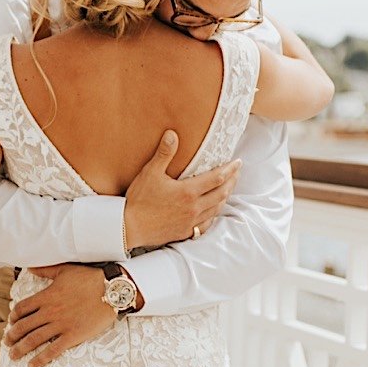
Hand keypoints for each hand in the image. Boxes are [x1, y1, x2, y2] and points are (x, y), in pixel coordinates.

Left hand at [4, 264, 137, 366]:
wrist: (111, 290)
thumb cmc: (90, 278)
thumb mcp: (64, 270)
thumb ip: (45, 270)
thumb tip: (30, 267)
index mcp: (46, 296)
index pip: (22, 308)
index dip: (13, 317)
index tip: (11, 322)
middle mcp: (50, 311)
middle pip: (23, 326)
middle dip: (12, 336)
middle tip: (7, 342)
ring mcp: (60, 325)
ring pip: (34, 340)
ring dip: (21, 349)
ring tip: (13, 355)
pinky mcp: (73, 336)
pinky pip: (53, 350)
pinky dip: (40, 359)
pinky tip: (32, 365)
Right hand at [122, 131, 240, 249]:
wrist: (130, 227)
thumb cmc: (139, 199)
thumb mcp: (150, 172)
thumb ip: (164, 153)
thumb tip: (172, 134)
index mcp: (188, 191)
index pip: (217, 178)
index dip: (230, 169)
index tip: (238, 163)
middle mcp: (194, 208)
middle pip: (222, 194)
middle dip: (232, 182)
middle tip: (237, 173)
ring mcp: (191, 222)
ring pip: (216, 209)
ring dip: (225, 197)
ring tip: (228, 188)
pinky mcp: (185, 232)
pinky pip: (206, 224)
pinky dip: (213, 215)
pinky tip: (213, 211)